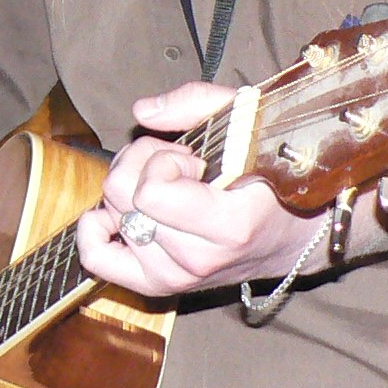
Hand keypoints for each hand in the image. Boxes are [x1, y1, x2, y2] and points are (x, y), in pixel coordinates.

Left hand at [73, 80, 325, 298]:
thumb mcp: (249, 122)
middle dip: (142, 164)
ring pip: (111, 216)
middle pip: (122, 198)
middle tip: (178, 166)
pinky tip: (115, 211)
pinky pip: (98, 259)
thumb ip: (197, 103)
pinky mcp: (157, 284)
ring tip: (167, 188)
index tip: (193, 159)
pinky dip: (96, 231)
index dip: (163, 160)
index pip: (151, 191)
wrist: (291, 236)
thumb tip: (142, 111)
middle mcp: (198, 259)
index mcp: (227, 226)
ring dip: (129, 191)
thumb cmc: (272, 174)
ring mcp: (176, 277)